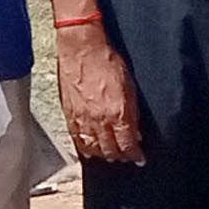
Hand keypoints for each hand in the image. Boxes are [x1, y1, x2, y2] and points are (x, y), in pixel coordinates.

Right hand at [55, 25, 144, 162]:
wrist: (82, 49)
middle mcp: (98, 120)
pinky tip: (90, 150)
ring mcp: (82, 118)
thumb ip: (133, 113)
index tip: (139, 159)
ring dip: (102, 155)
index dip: (134, 155)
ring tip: (110, 156)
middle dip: (120, 157)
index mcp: (116, 113)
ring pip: (92, 148)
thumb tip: (136, 132)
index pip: (127, 144)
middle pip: (109, 150)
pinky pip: (77, 138)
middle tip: (126, 158)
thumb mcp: (130, 87)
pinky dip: (84, 147)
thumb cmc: (107, 61)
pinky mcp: (69, 114)